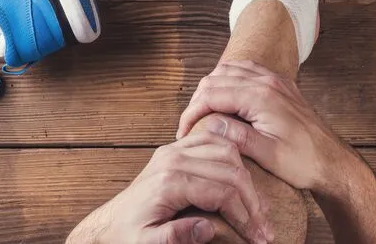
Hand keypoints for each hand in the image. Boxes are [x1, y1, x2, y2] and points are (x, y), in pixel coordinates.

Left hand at [67, 132, 272, 243]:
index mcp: (169, 182)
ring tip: (256, 207)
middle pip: (231, 170)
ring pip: (228, 151)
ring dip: (247, 178)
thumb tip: (208, 228)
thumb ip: (175, 237)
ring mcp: (175, 149)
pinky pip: (215, 141)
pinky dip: (233, 157)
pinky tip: (241, 180)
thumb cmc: (128, 235)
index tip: (258, 237)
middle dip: (253, 201)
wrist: (110, 222)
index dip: (245, 216)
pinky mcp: (178, 147)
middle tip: (264, 227)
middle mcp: (174, 158)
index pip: (222, 192)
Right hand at [177, 60, 356, 195]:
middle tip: (190, 125)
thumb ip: (238, 137)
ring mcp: (275, 80)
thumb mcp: (268, 155)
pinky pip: (247, 70)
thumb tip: (209, 123)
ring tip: (203, 114)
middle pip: (217, 78)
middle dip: (198, 99)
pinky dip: (229, 80)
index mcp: (261, 98)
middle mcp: (267, 82)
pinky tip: (225, 99)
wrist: (332, 160)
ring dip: (212, 88)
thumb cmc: (303, 162)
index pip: (212, 94)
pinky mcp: (280, 85)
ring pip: (230, 70)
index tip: (183, 132)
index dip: (192, 112)